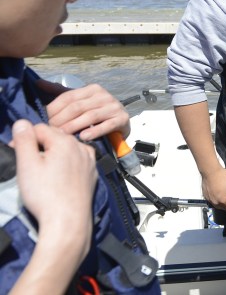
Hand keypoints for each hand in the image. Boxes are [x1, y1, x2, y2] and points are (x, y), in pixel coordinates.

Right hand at [11, 120, 96, 239]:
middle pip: (54, 136)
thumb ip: (24, 140)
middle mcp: (81, 147)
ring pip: (67, 148)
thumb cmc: (46, 195)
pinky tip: (58, 175)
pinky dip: (66, 163)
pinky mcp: (91, 173)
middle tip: (26, 161)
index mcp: (65, 141)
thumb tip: (22, 123)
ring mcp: (89, 160)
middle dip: (38, 144)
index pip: (39, 128)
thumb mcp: (27, 164)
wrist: (68, 220)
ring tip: (41, 170)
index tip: (14, 151)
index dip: (23, 138)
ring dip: (53, 153)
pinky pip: (76, 160)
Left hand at [37, 80, 129, 140]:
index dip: (54, 108)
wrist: (120, 123)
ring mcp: (114, 107)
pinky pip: (107, 125)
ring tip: (62, 135)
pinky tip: (83, 137)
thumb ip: (60, 93)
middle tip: (51, 131)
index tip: (44, 120)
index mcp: (92, 88)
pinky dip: (94, 132)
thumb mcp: (80, 101)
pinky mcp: (122, 119)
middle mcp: (104, 95)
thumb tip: (38, 83)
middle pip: (77, 107)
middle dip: (61, 119)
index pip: (68, 97)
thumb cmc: (96, 112)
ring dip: (74, 126)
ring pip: (90, 116)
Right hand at [201, 166, 225, 211]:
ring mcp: (210, 200)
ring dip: (223, 203)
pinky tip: (218, 193)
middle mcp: (216, 202)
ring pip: (218, 206)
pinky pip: (212, 202)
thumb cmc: (222, 176)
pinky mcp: (205, 196)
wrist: (210, 171)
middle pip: (225, 208)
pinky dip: (216, 200)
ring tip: (225, 195)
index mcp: (224, 200)